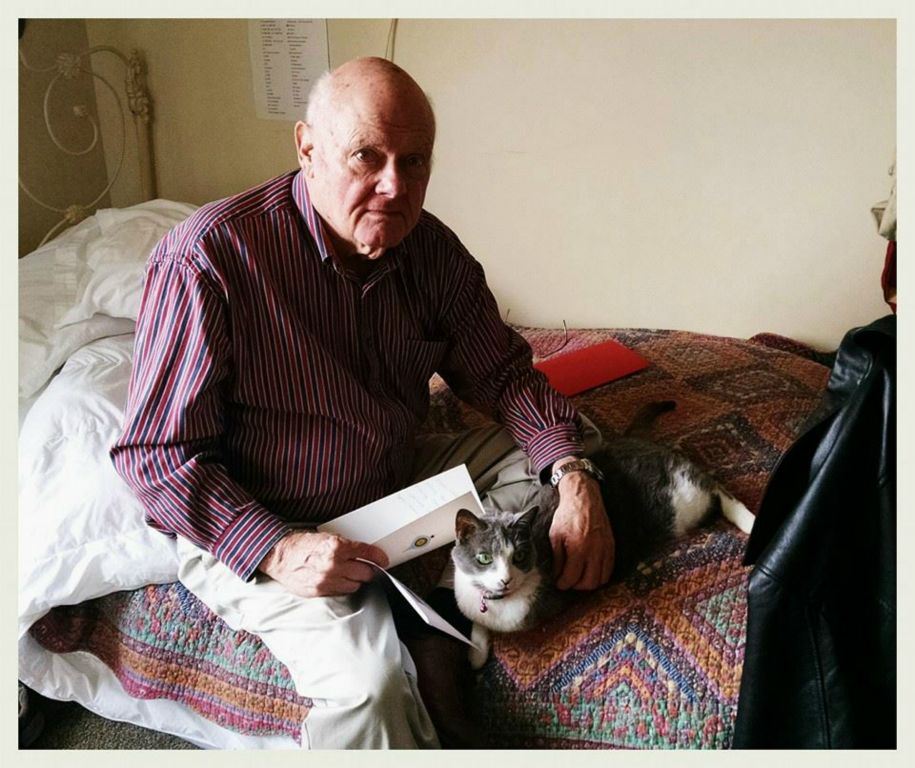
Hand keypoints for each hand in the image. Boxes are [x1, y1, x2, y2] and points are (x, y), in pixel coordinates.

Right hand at [258, 530, 388, 597]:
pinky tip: (339, 580)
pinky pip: (342, 592)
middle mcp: (333, 564)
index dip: (378, 556)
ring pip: (355, 585)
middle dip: (369, 569)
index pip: (367, 553)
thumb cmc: (302, 544)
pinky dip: (344, 586)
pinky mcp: (320, 591)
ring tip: (350, 573)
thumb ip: (346, 546)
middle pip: (365, 572)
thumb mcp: (327, 537)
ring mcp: (326, 580)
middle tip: (367, 566)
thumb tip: (364, 553)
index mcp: (336, 546)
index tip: (383, 559)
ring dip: (356, 579)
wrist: (279, 556)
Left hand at [548, 463, 614, 589]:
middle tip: (568, 582)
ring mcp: (605, 549)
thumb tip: (557, 575)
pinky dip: (601, 576)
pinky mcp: (611, 546)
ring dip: (589, 583)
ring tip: (579, 578)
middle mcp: (594, 551)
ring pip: (601, 579)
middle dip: (576, 586)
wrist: (584, 498)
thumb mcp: (555, 535)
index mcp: (578, 548)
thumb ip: (557, 558)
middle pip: (588, 583)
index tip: (558, 583)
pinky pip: (609, 569)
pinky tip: (591, 572)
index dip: (563, 584)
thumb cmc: (567, 515)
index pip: (572, 577)